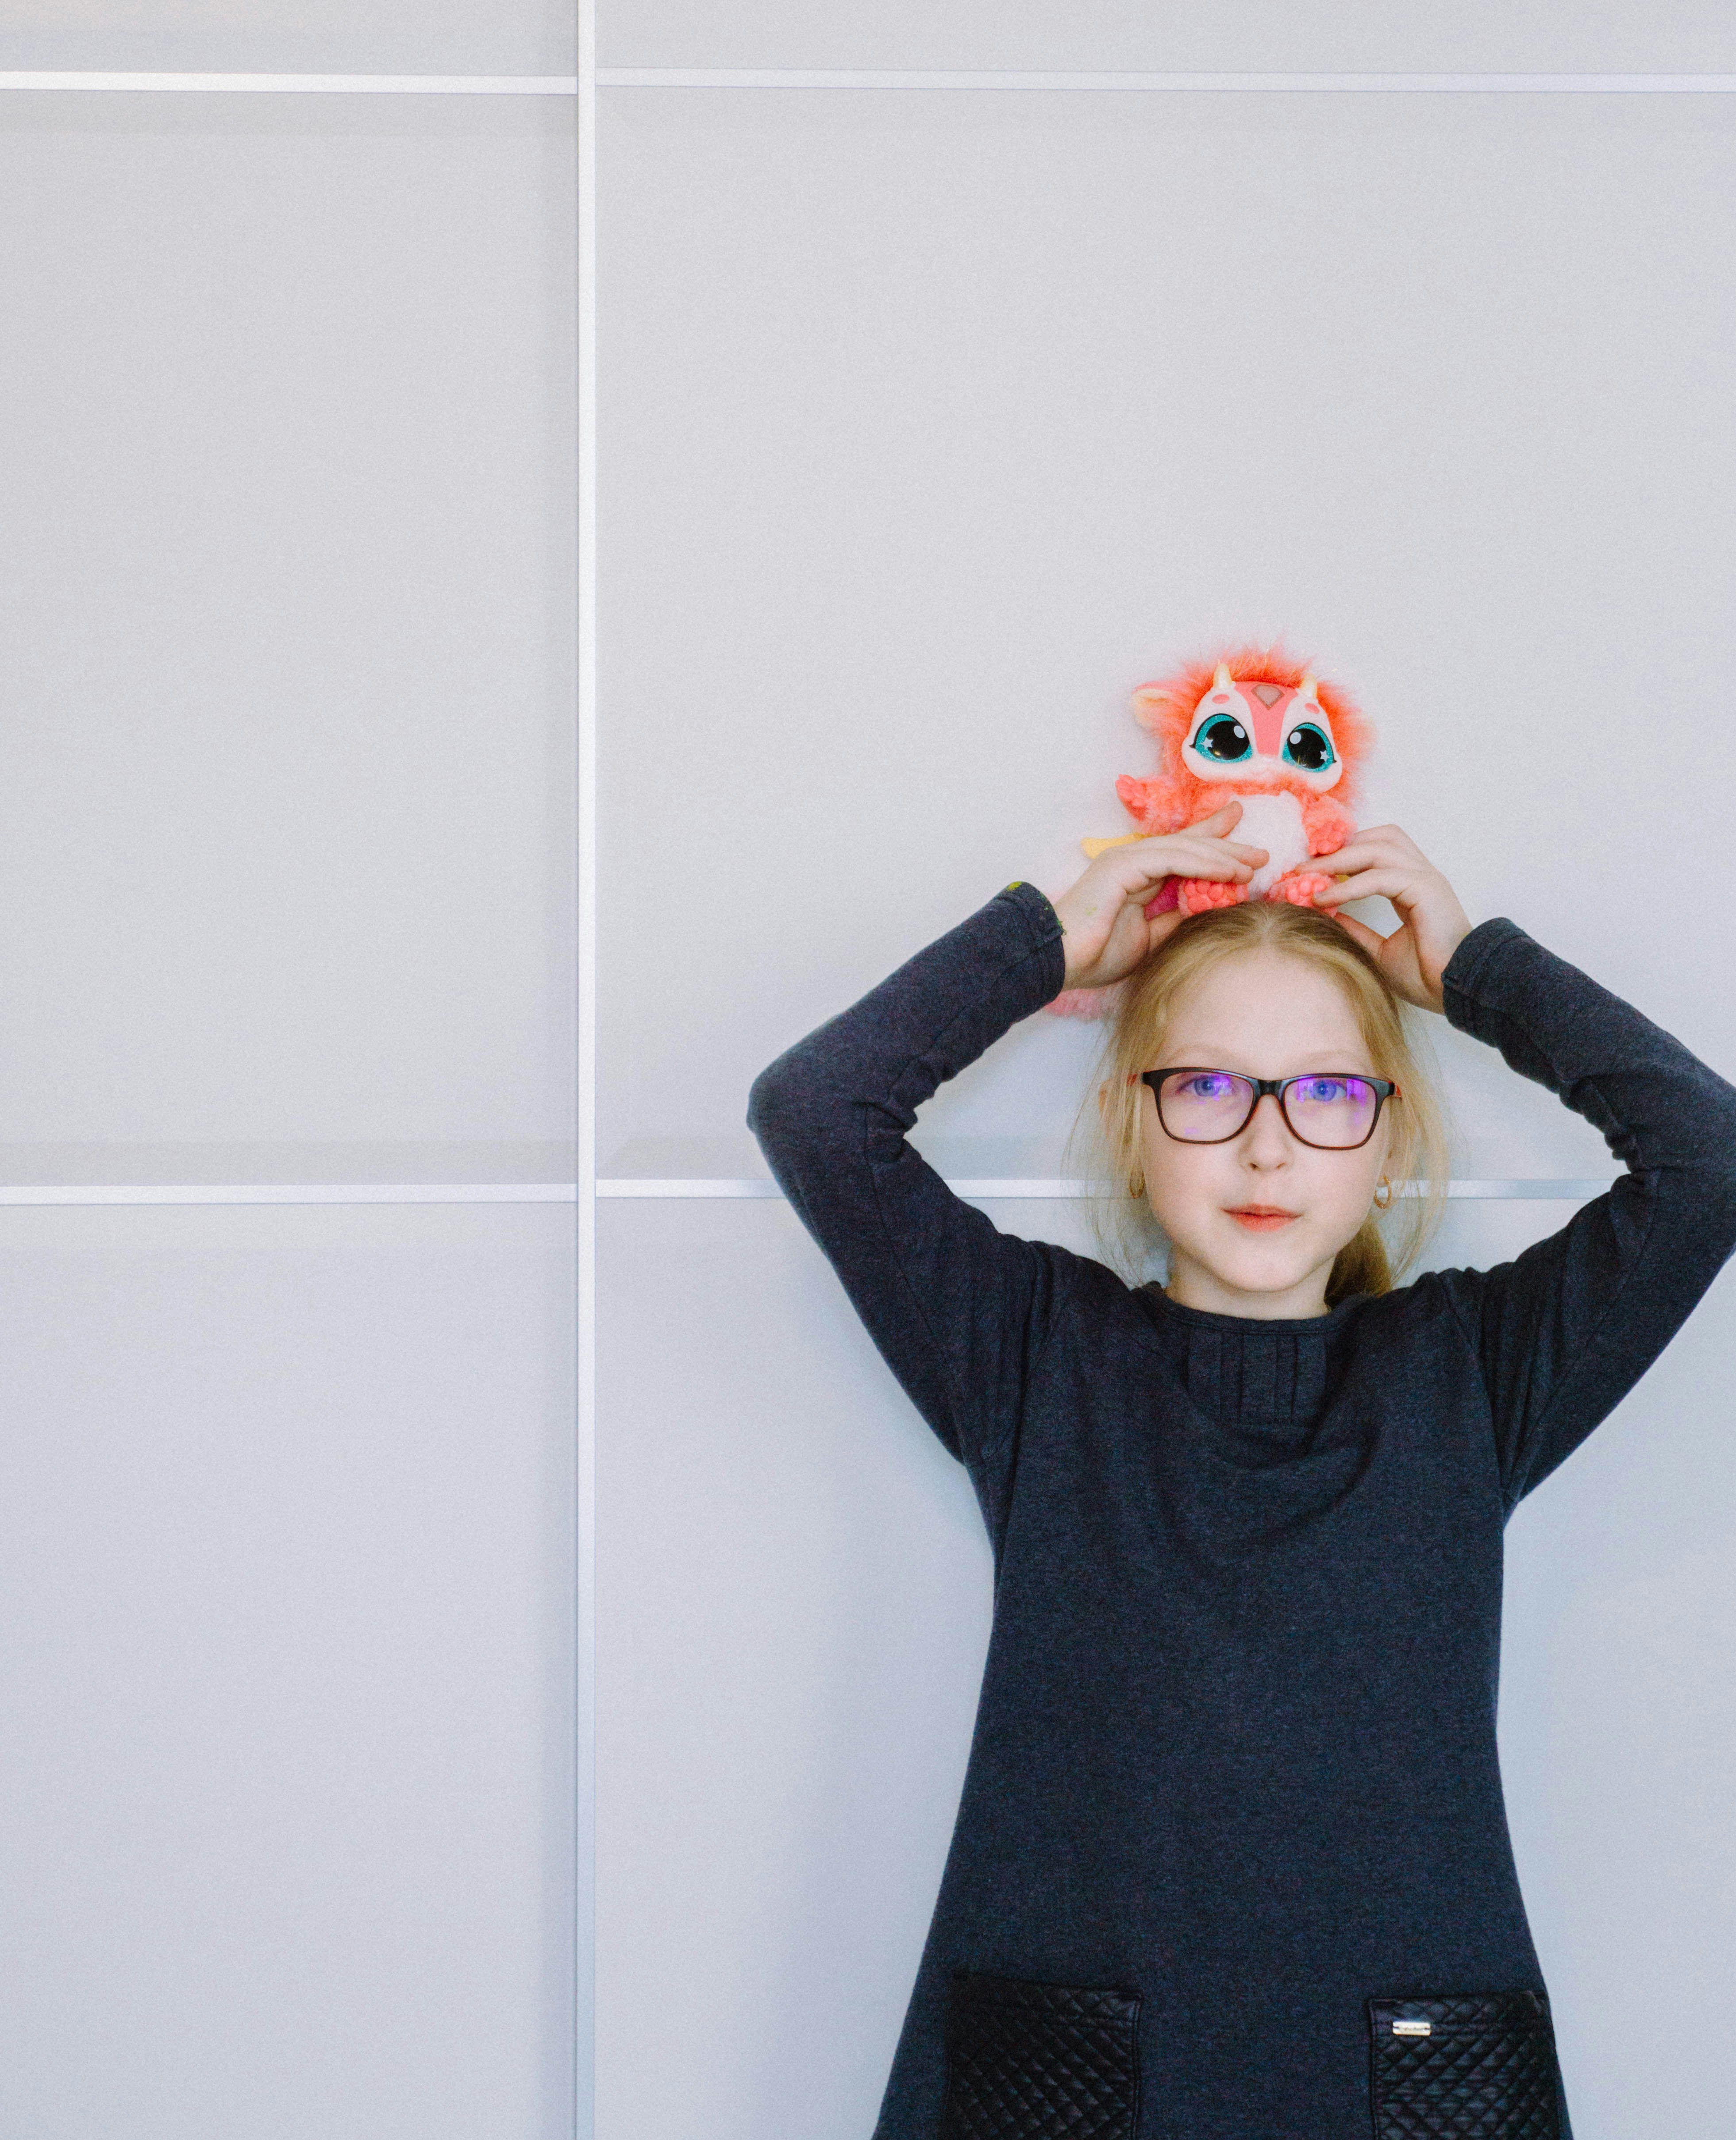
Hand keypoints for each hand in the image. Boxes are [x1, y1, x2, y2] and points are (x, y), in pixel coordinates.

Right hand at [1051, 805, 1268, 989]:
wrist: (1058, 961)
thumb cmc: (1095, 955)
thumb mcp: (1149, 938)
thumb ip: (1173, 919)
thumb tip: (1202, 910)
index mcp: (1137, 875)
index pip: (1182, 852)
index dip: (1214, 845)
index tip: (1246, 850)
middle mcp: (1133, 859)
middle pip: (1189, 844)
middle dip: (1227, 844)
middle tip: (1261, 851)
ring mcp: (1126, 859)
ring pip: (1185, 848)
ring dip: (1222, 854)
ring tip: (1253, 863)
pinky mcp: (1123, 865)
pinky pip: (1173, 858)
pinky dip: (1204, 863)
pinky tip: (1229, 870)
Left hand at [1310, 823, 1471, 1011]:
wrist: (1456, 991)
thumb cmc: (1427, 976)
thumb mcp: (1379, 950)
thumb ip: (1356, 929)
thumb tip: (1328, 915)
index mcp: (1413, 885)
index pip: (1378, 850)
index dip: (1344, 852)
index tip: (1309, 867)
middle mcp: (1421, 875)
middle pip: (1378, 838)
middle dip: (1338, 846)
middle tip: (1302, 865)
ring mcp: (1426, 878)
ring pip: (1378, 848)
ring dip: (1338, 859)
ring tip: (1306, 875)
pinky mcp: (1426, 889)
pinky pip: (1380, 877)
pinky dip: (1349, 885)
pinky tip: (1325, 898)